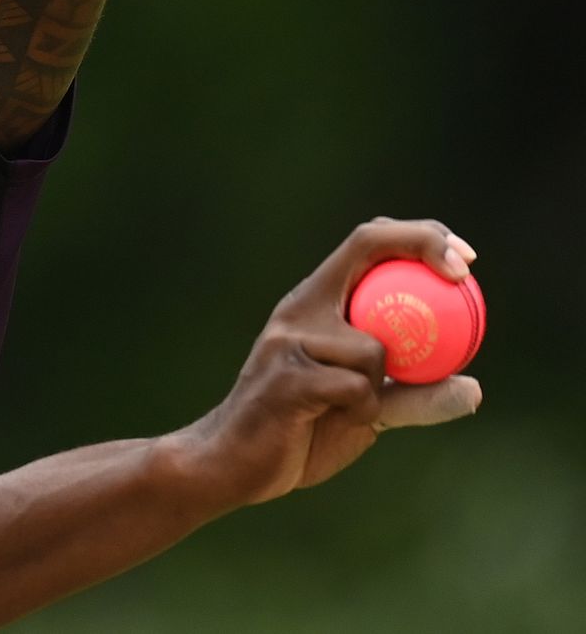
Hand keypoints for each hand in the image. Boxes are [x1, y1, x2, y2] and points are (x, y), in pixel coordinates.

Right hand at [173, 218, 483, 507]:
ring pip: (374, 347)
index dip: (417, 237)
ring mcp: (287, 339)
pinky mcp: (284, 376)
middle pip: (365, 247)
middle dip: (422, 242)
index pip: (366, 244)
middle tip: (464, 271)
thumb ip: (411, 393)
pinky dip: (362, 412)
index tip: (463, 260)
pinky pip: (357, 388)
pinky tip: (324, 422)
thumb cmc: (300, 432)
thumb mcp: (365, 408)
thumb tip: (472, 388)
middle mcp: (299, 309)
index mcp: (314, 304)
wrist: (230, 464)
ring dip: (380, 388)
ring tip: (345, 410)